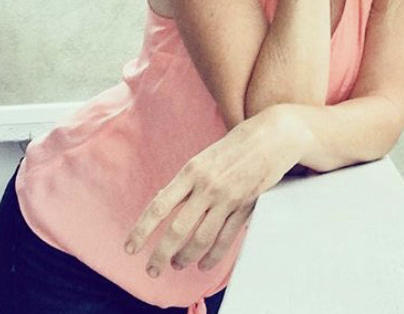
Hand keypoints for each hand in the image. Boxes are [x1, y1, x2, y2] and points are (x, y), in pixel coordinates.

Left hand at [124, 106, 300, 274]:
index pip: (160, 206)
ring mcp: (228, 198)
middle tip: (153, 268)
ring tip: (178, 264)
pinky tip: (204, 263)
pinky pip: (226, 239)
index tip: (130, 247)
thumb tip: (161, 200)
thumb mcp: (204, 157)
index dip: (142, 230)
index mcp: (192, 170)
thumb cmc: (235, 144)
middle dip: (161, 255)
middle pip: (178, 230)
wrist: (273, 136)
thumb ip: (184, 181)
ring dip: (186, 257)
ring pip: (201, 239)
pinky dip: (212, 256)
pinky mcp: (246, 207)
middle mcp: (208, 185)